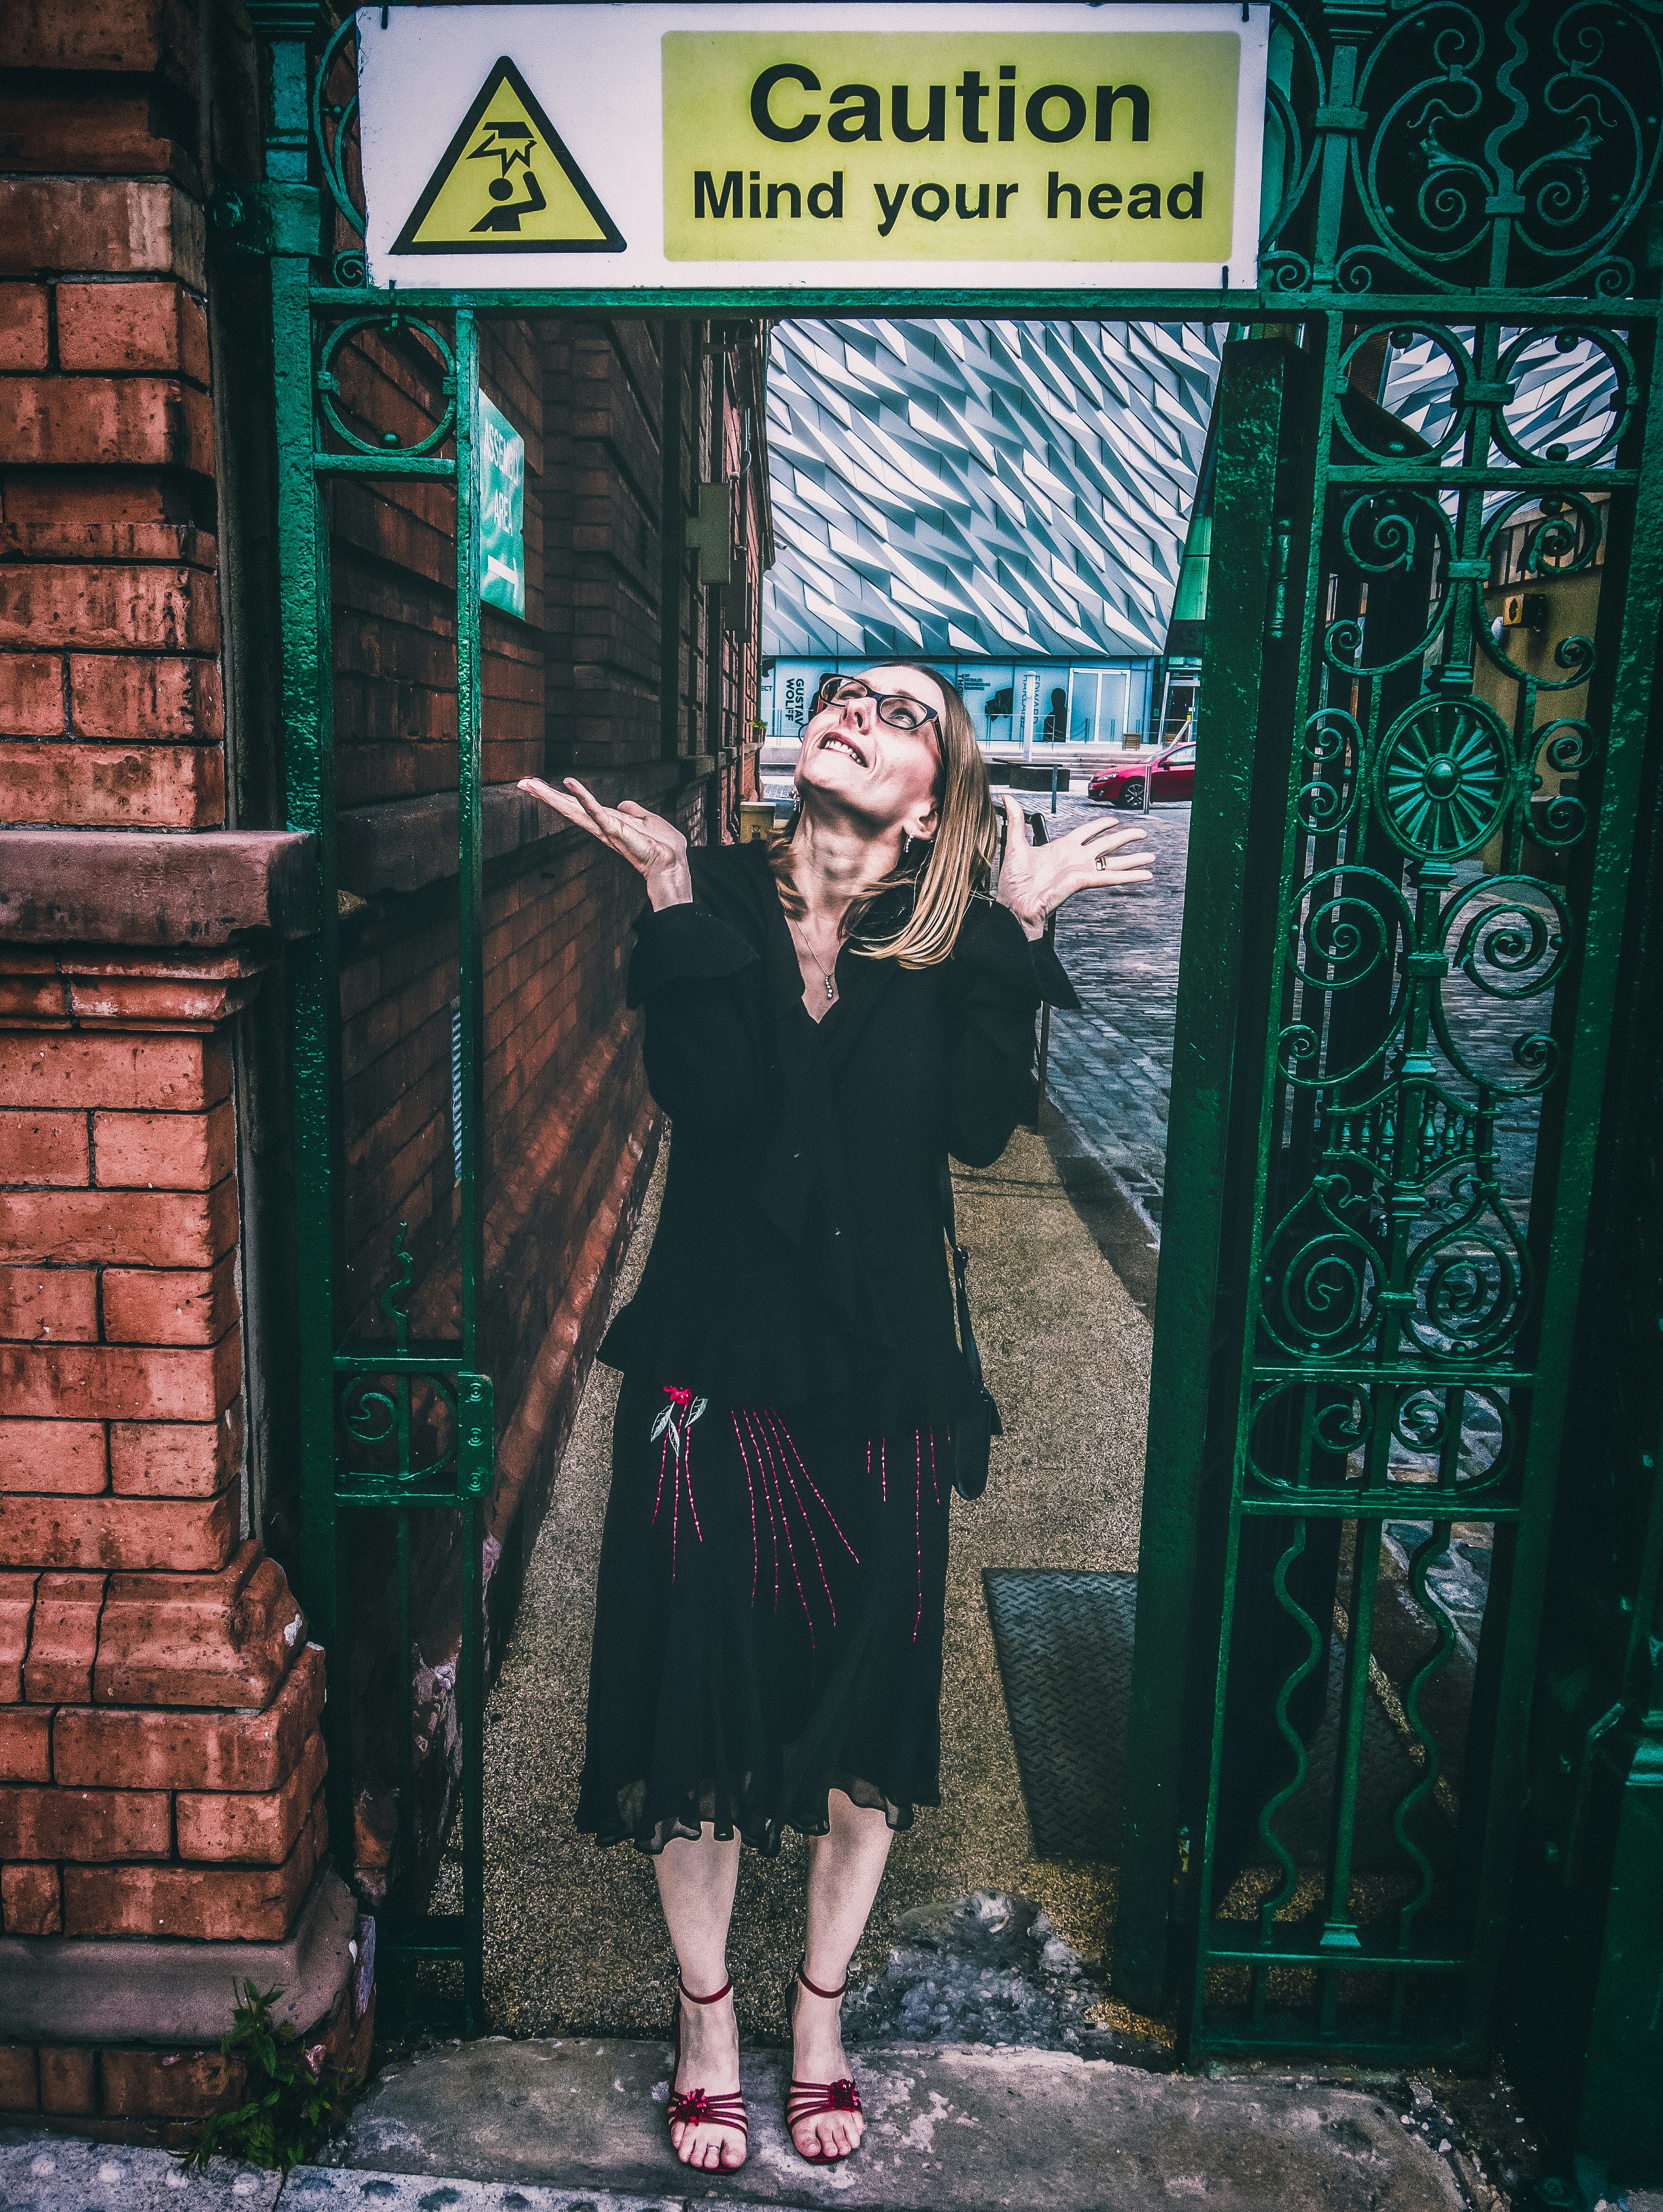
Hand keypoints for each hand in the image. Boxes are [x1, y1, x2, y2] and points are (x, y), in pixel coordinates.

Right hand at [519, 777, 692, 909]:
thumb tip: (624, 804)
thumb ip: (635, 812)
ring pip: (574, 810)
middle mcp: (601, 827)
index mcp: (607, 823)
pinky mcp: (613, 830)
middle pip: (569, 809)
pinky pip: (595, 810)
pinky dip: (582, 796)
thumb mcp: (649, 821)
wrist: (672, 863)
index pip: (579, 807)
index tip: (540, 786)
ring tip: (531, 783)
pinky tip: (568, 783)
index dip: (560, 797)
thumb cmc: (662, 846)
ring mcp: (605, 829)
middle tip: (523, 783)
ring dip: (553, 796)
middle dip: (546, 796)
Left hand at [994, 794, 1152, 937]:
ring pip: (1113, 861)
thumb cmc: (1013, 883)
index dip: (1101, 825)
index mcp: (1060, 848)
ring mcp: (1080, 870)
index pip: (1087, 832)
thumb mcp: (1014, 845)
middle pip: (1106, 845)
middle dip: (1125, 838)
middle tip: (1142, 834)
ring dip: (1133, 859)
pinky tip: (1144, 874)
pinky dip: (1129, 876)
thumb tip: (1008, 798)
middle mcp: (1074, 858)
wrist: (1014, 906)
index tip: (1113, 820)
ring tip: (1150, 856)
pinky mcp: (1083, 881)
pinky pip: (1110, 877)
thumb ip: (1016, 821)